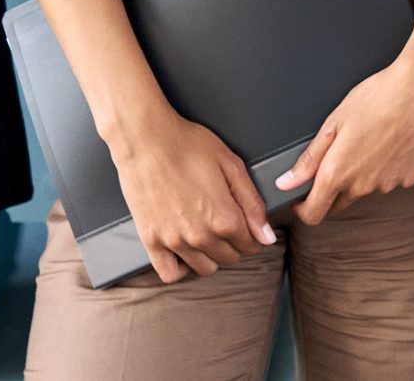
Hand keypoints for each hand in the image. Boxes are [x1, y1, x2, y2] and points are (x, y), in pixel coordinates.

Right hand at [105, 109, 274, 282]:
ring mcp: (174, 241)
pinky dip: (181, 268)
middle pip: (229, 258)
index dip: (253, 234)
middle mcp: (200, 236)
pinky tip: (186, 251)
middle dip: (235, 244)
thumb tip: (267, 236)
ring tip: (208, 236)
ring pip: (205, 268)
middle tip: (227, 225)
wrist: (146, 140)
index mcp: (224, 218)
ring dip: (212, 256)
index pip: (250, 244)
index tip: (247, 224)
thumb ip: (252, 203)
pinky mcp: (151, 241)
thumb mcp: (231, 165)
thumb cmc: (189, 145)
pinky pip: (169, 273)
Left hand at [275, 51, 413, 224]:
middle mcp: (362, 186)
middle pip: (339, 204)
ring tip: (370, 141)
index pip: (314, 213)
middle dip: (332, 190)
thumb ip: (309, 158)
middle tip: (339, 156)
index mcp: (338, 172)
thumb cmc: (378, 98)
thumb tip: (287, 182)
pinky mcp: (408, 178)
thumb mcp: (334, 122)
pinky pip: (389, 181)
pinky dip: (385, 169)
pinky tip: (389, 144)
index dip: (304, 208)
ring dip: (361, 177)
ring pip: (365, 190)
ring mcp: (387, 184)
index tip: (303, 196)